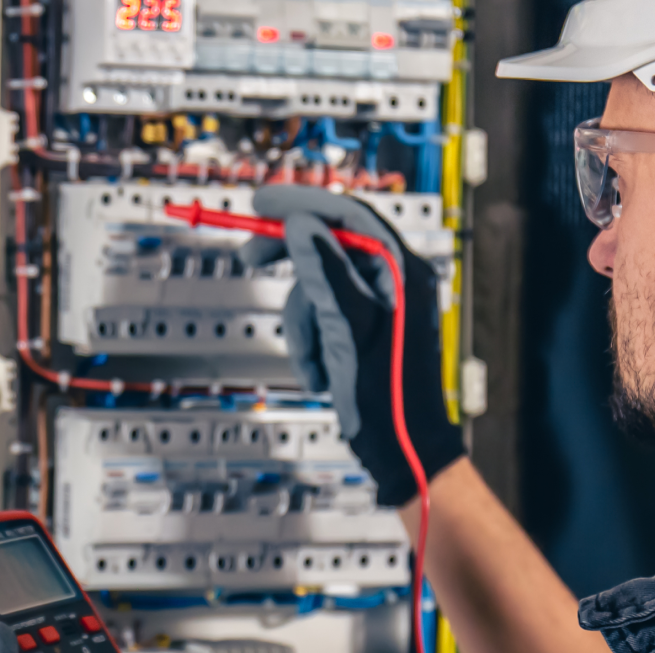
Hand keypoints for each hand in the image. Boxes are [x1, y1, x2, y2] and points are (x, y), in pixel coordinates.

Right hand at [239, 185, 465, 506]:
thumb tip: (302, 225)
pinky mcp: (362, 329)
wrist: (401, 448)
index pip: (349, 216)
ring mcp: (378, 305)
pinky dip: (312, 342)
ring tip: (315, 359)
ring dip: (303, 324)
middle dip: (291, 261)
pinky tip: (323, 370)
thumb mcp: (349, 328)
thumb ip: (325, 271)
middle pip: (329, 245)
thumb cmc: (389, 396)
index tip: (262, 202)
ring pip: (317, 287)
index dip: (303, 203)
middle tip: (252, 255)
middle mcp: (394, 281)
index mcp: (402, 272)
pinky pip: (321, 317)